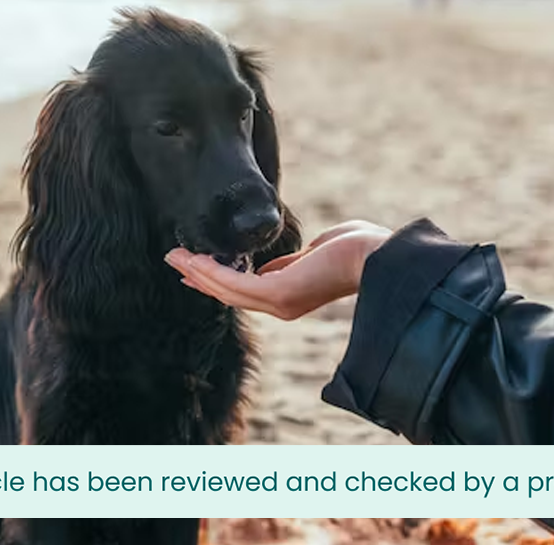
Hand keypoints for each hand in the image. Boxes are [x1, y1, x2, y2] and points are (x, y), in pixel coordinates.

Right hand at [165, 220, 392, 320]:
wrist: (380, 257)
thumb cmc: (358, 249)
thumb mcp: (316, 252)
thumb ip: (292, 259)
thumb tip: (278, 261)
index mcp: (289, 294)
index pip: (244, 289)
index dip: (216, 278)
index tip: (194, 267)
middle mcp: (281, 304)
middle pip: (228, 292)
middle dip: (199, 275)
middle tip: (172, 259)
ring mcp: (278, 302)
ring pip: (226, 289)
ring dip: (197, 271)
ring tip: (173, 256)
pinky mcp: (278, 293)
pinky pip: (236, 284)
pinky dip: (212, 272)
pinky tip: (195, 259)